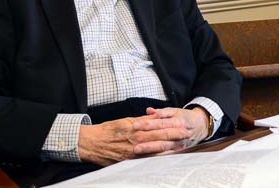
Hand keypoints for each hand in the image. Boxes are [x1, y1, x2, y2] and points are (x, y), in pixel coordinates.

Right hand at [77, 113, 192, 165]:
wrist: (91, 143)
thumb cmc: (107, 130)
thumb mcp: (125, 121)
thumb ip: (141, 120)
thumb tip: (155, 116)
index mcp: (135, 128)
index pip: (157, 126)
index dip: (171, 126)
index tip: (183, 125)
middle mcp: (135, 140)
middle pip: (159, 138)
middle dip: (174, 136)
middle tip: (187, 135)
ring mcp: (132, 152)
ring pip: (155, 150)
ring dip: (169, 148)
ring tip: (181, 146)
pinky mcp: (128, 161)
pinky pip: (146, 160)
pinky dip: (157, 159)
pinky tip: (165, 158)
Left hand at [132, 107, 209, 154]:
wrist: (200, 126)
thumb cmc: (184, 117)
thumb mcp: (175, 111)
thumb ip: (161, 112)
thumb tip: (148, 110)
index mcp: (179, 120)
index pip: (162, 122)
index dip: (149, 124)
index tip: (136, 125)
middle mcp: (180, 132)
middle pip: (163, 135)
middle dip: (148, 137)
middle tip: (134, 138)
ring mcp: (180, 143)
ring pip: (164, 146)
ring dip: (150, 148)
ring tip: (138, 149)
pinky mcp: (179, 151)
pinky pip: (167, 154)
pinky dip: (157, 156)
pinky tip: (147, 156)